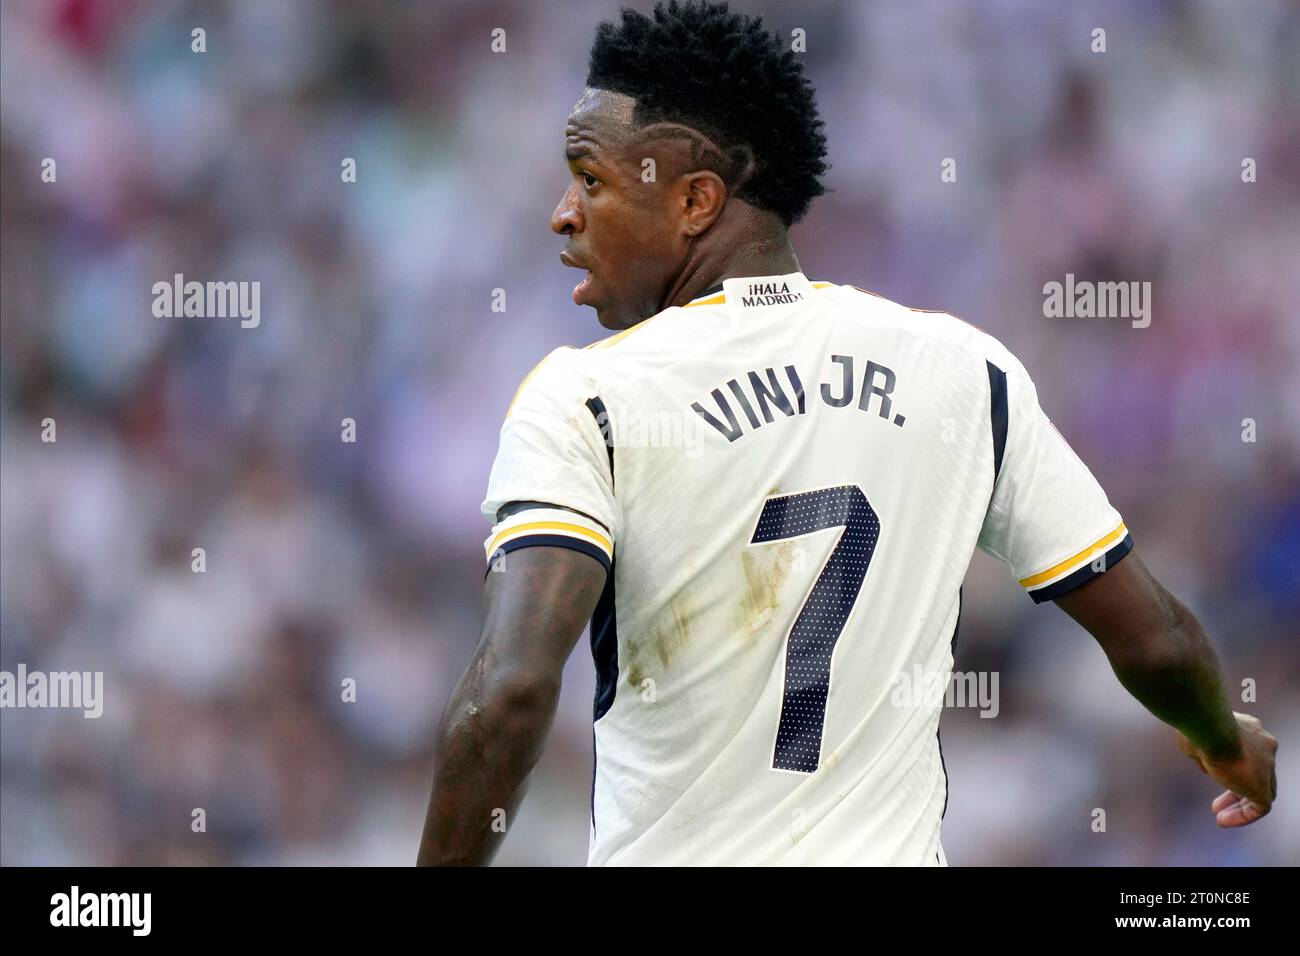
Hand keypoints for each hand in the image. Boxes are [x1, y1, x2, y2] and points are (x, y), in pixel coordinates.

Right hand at [1176, 712, 1277, 826]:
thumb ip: (1204, 752)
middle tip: (1217, 801)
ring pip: (1261, 790)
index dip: (1231, 766)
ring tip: (1219, 815)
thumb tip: (1206, 767)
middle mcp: (1264, 745)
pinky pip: (1259, 808)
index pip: (1249, 752)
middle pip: (1258, 772)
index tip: (1211, 772)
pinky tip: (1223, 820)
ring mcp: (1267, 766)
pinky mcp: (1262, 787)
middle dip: (1236, 787)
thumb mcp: (1198, 737)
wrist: (1209, 726)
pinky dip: (1242, 816)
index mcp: (1251, 728)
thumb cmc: (1197, 726)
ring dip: (1239, 804)